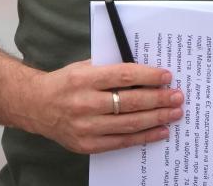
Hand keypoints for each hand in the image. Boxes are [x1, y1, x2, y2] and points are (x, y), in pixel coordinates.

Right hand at [24, 60, 183, 154]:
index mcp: (83, 78)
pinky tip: (159, 131)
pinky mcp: (87, 144)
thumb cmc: (64, 83)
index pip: (123, 76)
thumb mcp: (83, 67)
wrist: (35, 106)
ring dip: (156, 118)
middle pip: (130, 101)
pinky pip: (121, 141)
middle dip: (158, 99)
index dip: (147, 76)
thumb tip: (145, 73)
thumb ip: (110, 68)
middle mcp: (84, 103)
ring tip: (174, 113)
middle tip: (177, 96)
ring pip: (129, 123)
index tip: (166, 76)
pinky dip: (143, 137)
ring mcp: (85, 127)